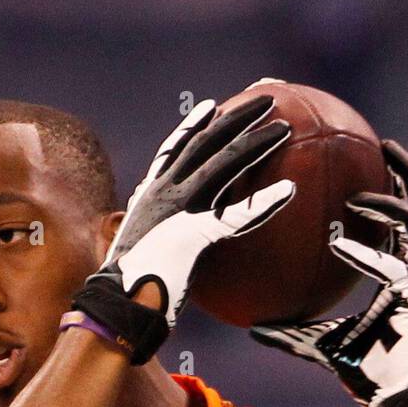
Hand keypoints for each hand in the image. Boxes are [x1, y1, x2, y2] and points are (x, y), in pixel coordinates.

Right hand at [72, 95, 295, 362]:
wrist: (118, 305)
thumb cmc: (132, 290)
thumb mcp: (145, 254)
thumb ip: (160, 241)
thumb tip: (174, 250)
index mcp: (150, 197)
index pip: (173, 151)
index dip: (193, 127)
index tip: (211, 107)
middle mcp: (163, 193)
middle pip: (205, 143)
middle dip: (237, 117)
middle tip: (265, 101)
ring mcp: (178, 209)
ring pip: (223, 164)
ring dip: (257, 143)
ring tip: (284, 128)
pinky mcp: (193, 233)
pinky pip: (237, 215)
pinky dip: (264, 203)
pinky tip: (289, 191)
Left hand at [250, 138, 407, 406]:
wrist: (397, 402)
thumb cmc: (367, 375)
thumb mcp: (320, 346)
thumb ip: (292, 332)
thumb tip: (252, 328)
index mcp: (399, 274)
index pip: (397, 224)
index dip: (387, 193)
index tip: (364, 167)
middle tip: (386, 144)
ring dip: (395, 199)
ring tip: (371, 178)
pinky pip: (393, 266)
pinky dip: (366, 253)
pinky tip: (339, 241)